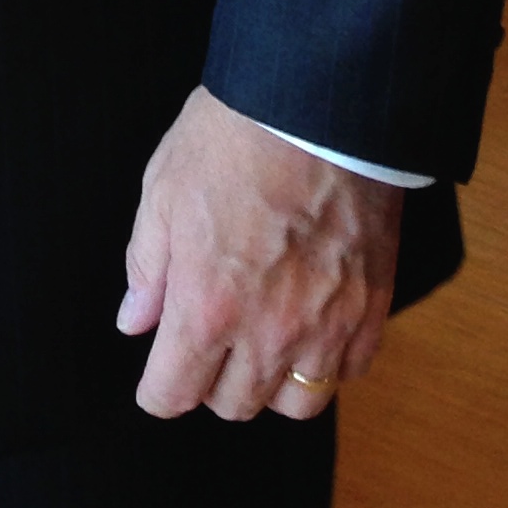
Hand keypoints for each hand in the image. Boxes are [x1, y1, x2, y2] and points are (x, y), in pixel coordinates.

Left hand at [117, 85, 400, 421]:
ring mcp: (327, 326)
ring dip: (272, 380)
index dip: (158, 390)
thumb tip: (135, 320)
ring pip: (297, 402)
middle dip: (211, 380)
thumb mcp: (162, 190)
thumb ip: (147, 266)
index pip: (174, 394)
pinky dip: (328, 357)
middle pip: (234, 404)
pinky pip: (349, 369)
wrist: (316, 104)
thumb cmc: (233, 137)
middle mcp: (269, 332)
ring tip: (262, 336)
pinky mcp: (372, 310)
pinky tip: (311, 320)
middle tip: (207, 338)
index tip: (158, 377)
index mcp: (207, 306)